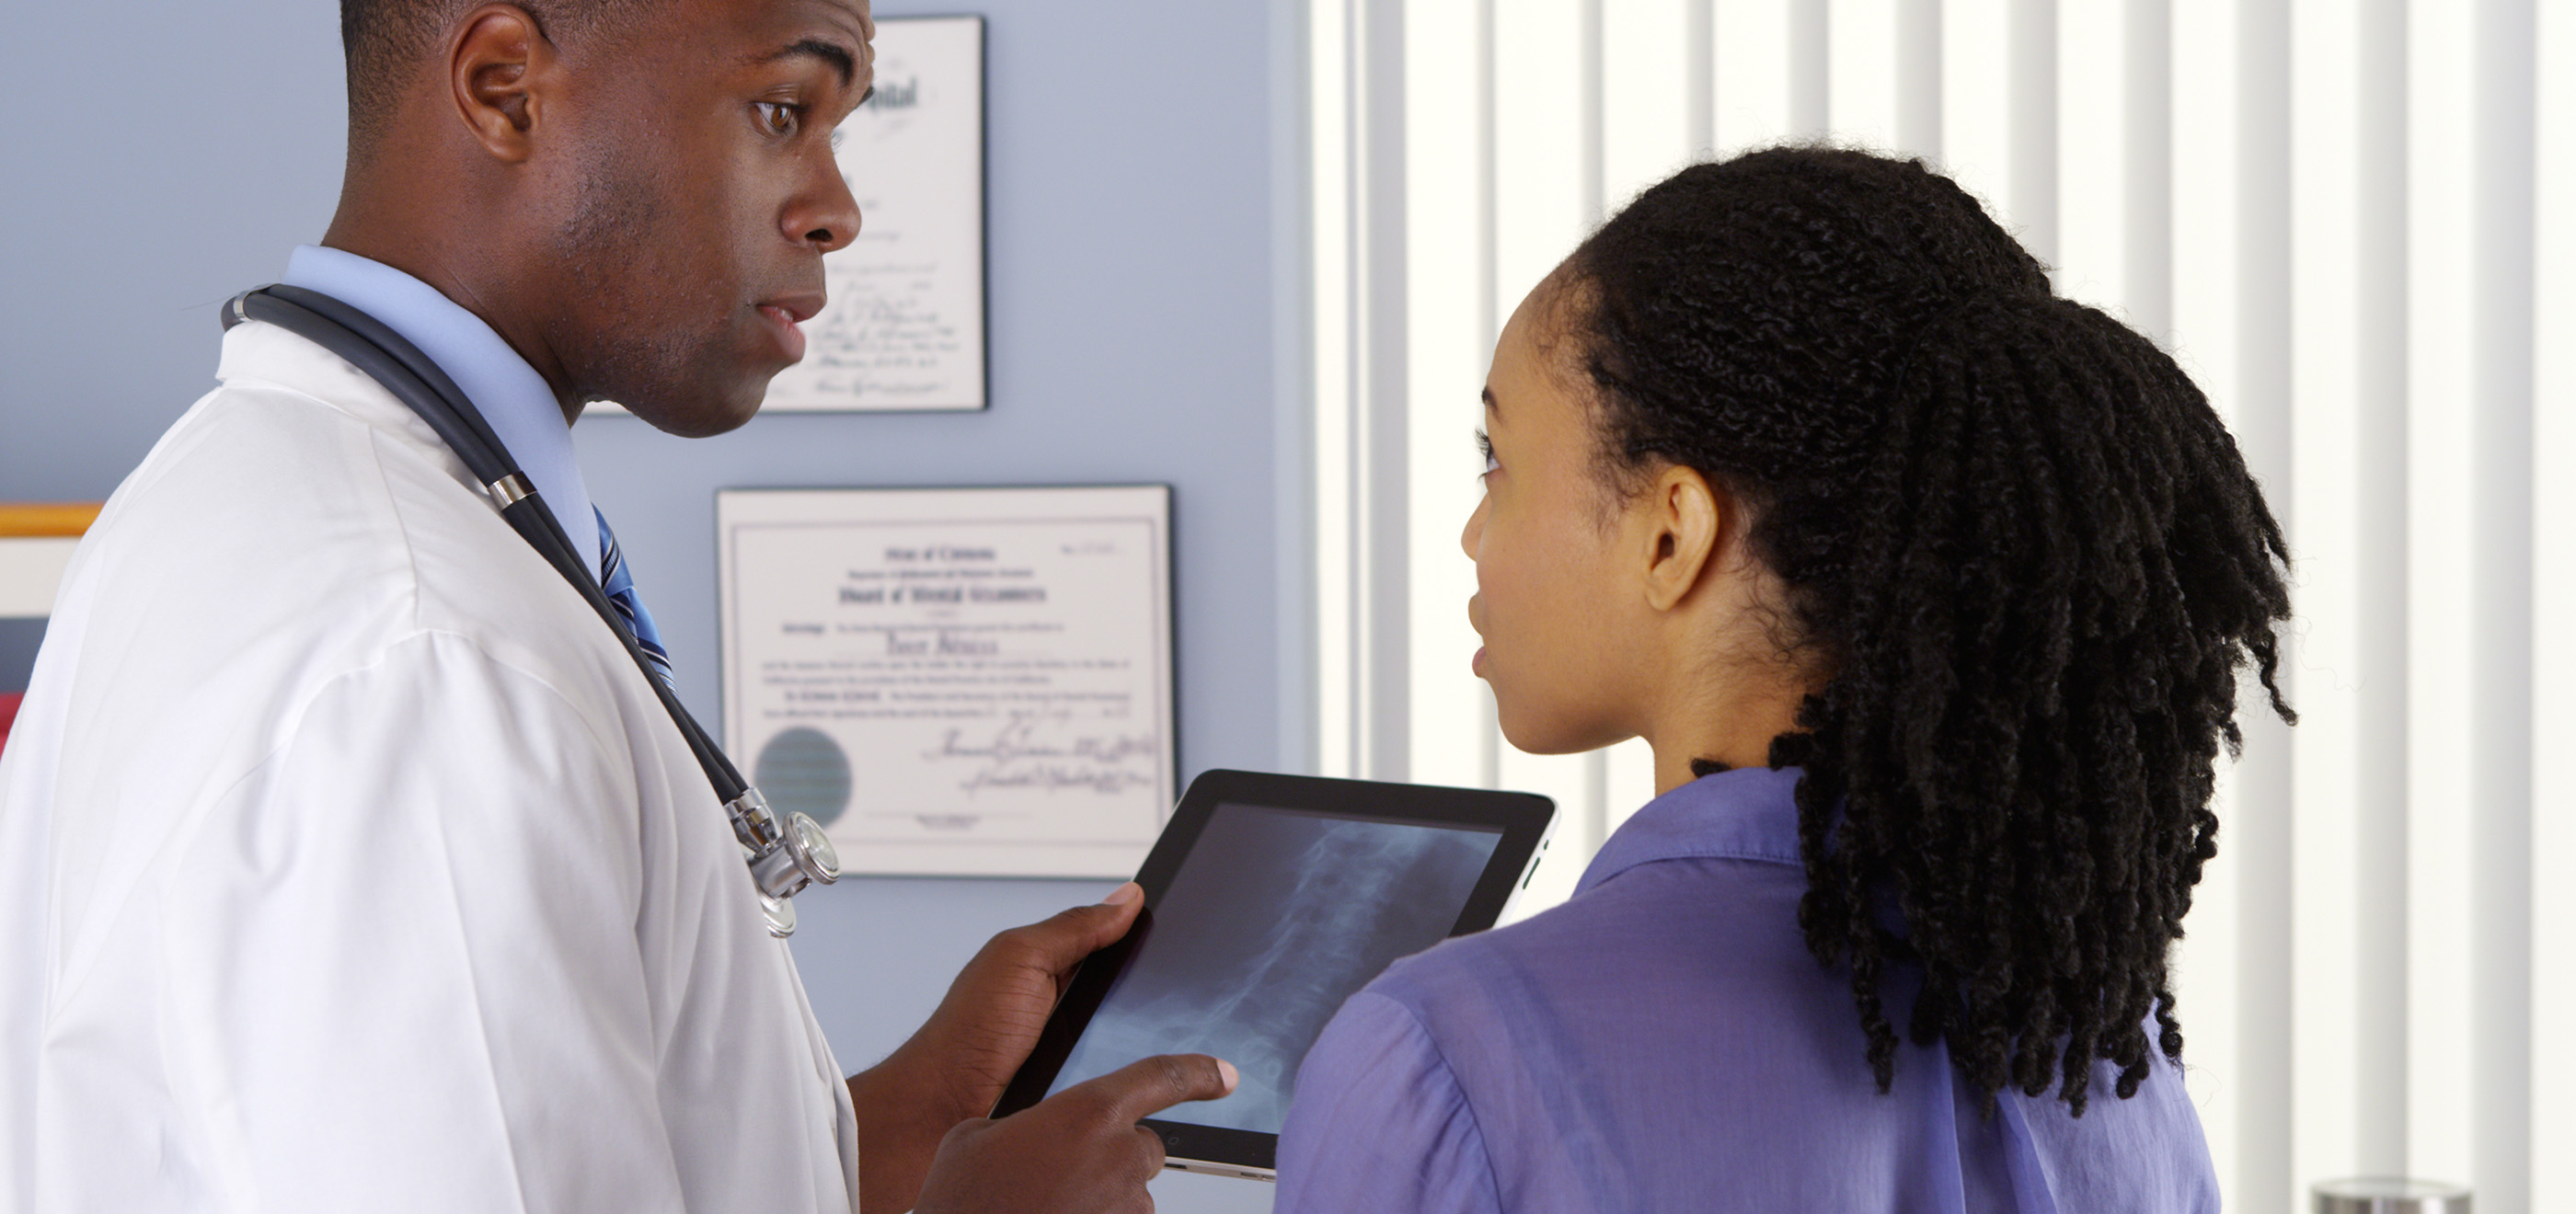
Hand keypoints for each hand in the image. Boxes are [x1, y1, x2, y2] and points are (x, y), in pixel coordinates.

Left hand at [848, 884, 1155, 1212]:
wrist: (937, 1111)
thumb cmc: (965, 1034)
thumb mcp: (1020, 960)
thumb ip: (1073, 928)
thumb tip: (1127, 897)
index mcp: (1053, 966)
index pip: (1117, 942)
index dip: (1150, 936)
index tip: (1190, 928)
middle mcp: (1067, 1008)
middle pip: (1134, 995)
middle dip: (1158, 997)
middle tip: (1179, 996)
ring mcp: (1075, 1053)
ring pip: (1133, 1043)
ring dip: (1146, 1047)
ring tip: (1159, 1045)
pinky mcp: (1079, 1094)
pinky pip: (1119, 1084)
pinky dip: (1130, 1083)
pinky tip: (1137, 1084)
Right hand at [911, 1054, 1238, 1213]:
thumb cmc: (963, 1202)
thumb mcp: (976, 1138)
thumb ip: (1029, 1124)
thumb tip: (1038, 1138)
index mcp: (1088, 1113)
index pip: (1161, 1078)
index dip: (1198, 1074)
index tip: (1226, 1075)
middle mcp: (1120, 1157)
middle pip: (1143, 1147)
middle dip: (1111, 1157)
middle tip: (1059, 1176)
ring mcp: (1128, 1207)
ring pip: (1128, 1194)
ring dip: (1098, 1199)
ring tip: (1043, 1205)